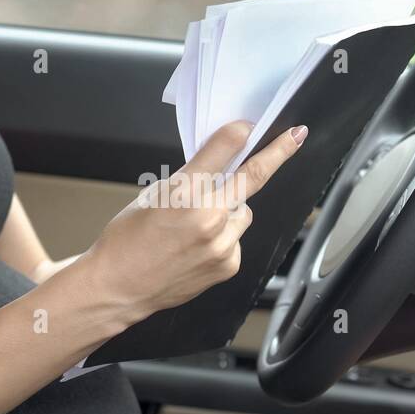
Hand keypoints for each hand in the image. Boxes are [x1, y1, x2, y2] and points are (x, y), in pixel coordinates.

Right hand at [85, 120, 308, 320]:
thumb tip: (220, 161)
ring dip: (230, 210)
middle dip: (277, 153)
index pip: (224, 149)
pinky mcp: (228, 264)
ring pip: (243, 212)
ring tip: (196, 227)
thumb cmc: (127, 239)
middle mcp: (208, 216)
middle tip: (296, 136)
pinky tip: (197, 248)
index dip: (240, 133)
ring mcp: (221, 243)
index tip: (252, 126)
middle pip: (253, 177)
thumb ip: (190, 177)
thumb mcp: (153, 195)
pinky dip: (224, 238)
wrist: (118, 287)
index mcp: (184, 191)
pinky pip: (237, 239)